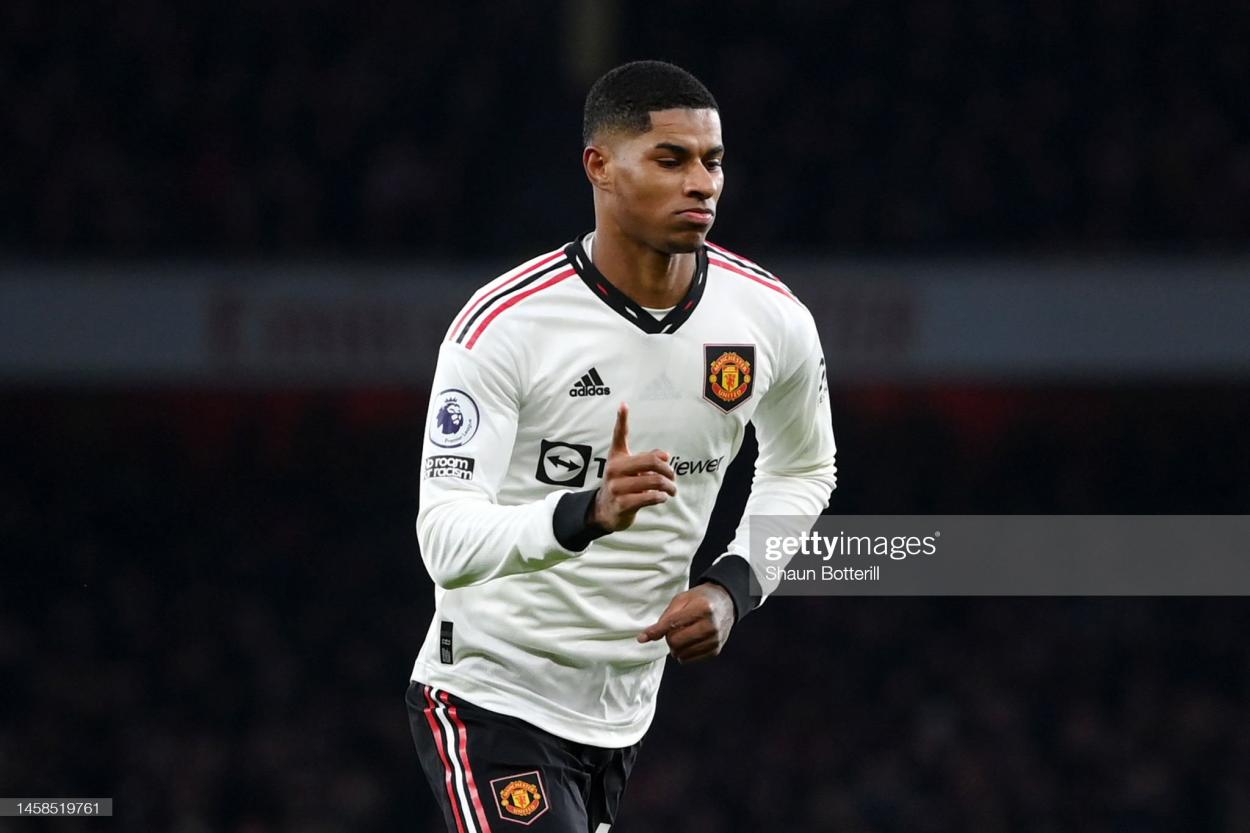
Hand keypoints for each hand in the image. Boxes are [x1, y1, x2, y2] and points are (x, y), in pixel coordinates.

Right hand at [589, 403, 677, 531]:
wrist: (605, 511)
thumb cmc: (623, 485)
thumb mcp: (631, 469)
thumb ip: (648, 459)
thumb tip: (665, 455)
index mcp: (617, 457)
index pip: (619, 435)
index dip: (621, 419)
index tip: (624, 404)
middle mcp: (614, 469)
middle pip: (652, 461)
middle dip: (668, 470)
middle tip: (673, 477)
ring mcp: (616, 487)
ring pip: (655, 481)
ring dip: (669, 487)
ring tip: (672, 490)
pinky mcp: (622, 504)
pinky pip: (650, 497)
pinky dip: (661, 497)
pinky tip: (662, 497)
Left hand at [637, 583, 734, 662]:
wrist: (725, 602)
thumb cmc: (700, 599)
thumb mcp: (682, 600)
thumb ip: (664, 618)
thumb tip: (644, 637)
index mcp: (703, 608)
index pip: (673, 624)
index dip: (656, 631)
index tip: (642, 637)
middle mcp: (711, 625)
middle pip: (676, 641)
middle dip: (668, 638)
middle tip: (672, 630)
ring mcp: (715, 639)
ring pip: (682, 653)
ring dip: (675, 647)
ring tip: (681, 635)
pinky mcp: (716, 650)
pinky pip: (690, 659)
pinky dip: (684, 653)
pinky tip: (688, 642)